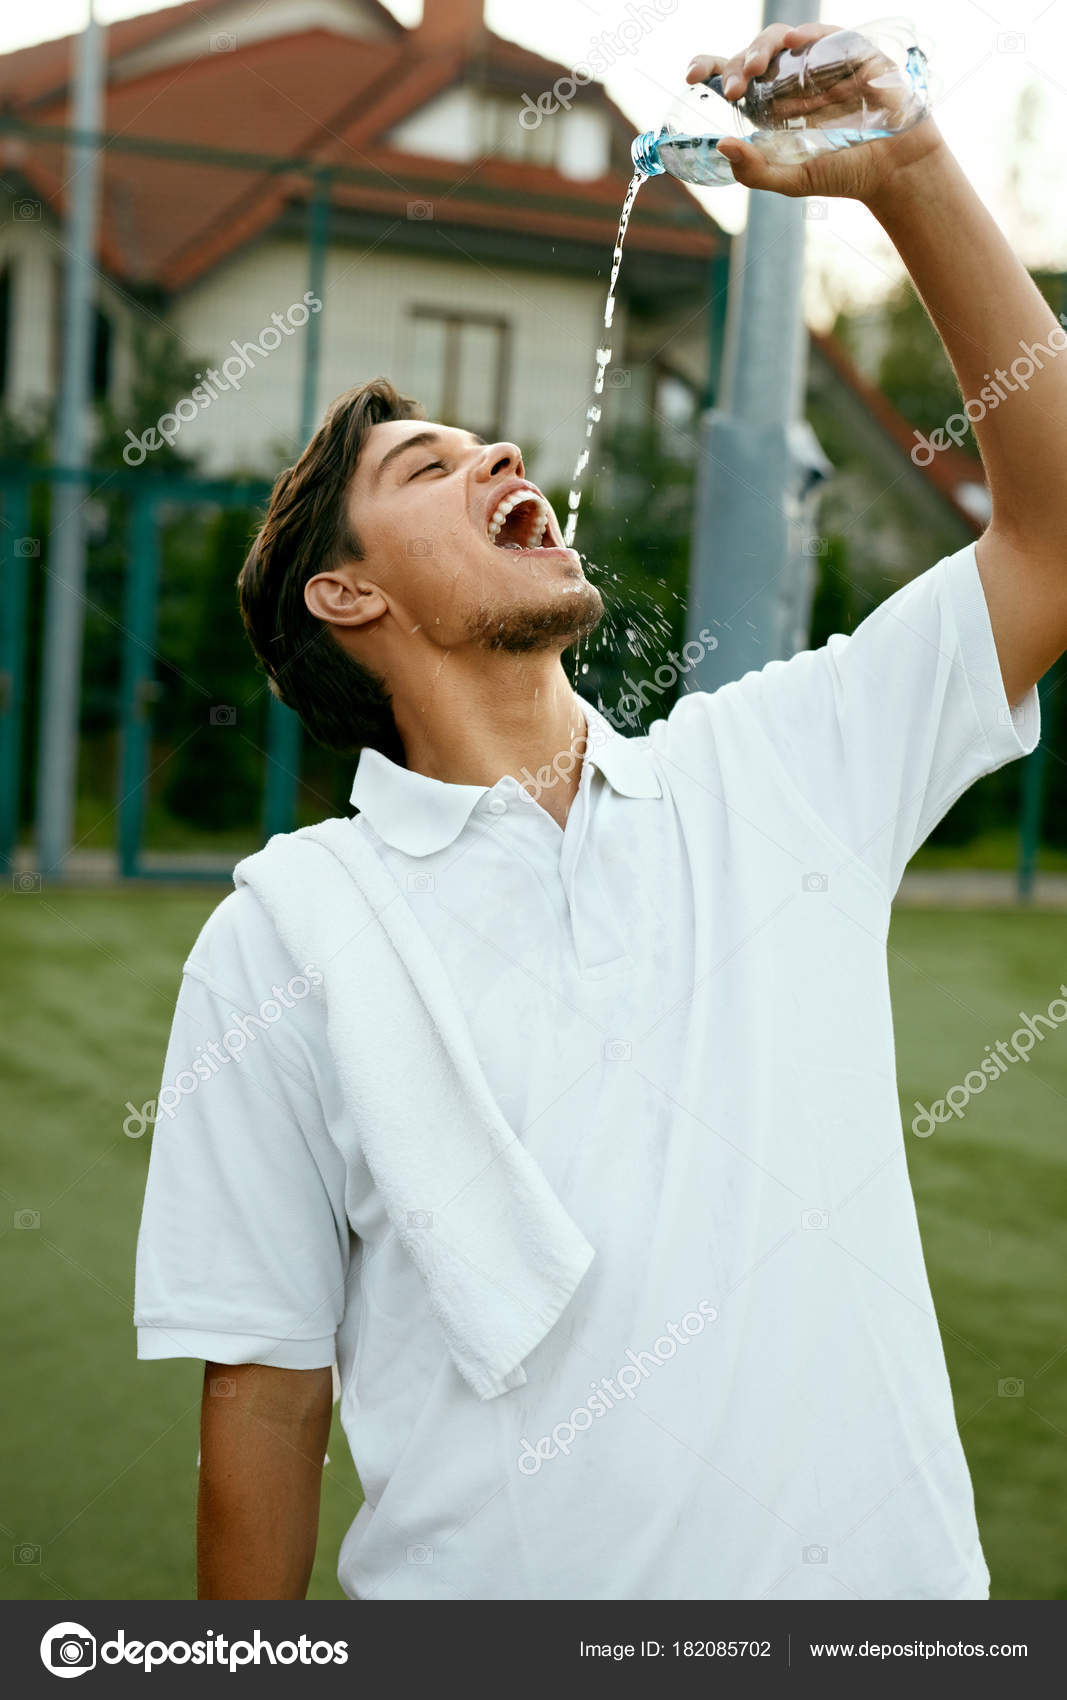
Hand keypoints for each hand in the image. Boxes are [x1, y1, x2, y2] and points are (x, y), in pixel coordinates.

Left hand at [685, 20, 944, 203]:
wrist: (893, 172)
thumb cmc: (843, 173)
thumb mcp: (791, 180)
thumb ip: (754, 171)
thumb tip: (722, 145)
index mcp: (773, 102)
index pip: (737, 74)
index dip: (712, 67)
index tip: (691, 76)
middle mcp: (794, 77)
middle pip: (756, 54)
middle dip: (739, 63)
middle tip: (732, 88)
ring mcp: (823, 62)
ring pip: (785, 38)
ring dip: (764, 47)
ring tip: (754, 68)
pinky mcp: (853, 53)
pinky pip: (828, 34)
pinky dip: (810, 34)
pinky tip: (794, 41)